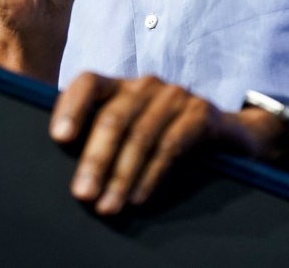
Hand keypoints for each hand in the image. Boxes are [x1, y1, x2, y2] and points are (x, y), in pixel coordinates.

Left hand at [49, 73, 272, 215]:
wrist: (229, 135)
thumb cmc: (167, 136)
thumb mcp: (133, 131)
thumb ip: (102, 138)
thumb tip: (67, 168)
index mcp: (122, 86)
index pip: (88, 82)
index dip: (71, 106)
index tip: (59, 138)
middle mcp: (147, 84)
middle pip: (114, 117)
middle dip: (96, 159)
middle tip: (83, 194)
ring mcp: (176, 96)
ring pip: (141, 135)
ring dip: (122, 176)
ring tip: (108, 206)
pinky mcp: (201, 114)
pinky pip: (171, 146)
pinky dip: (151, 174)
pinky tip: (138, 197)